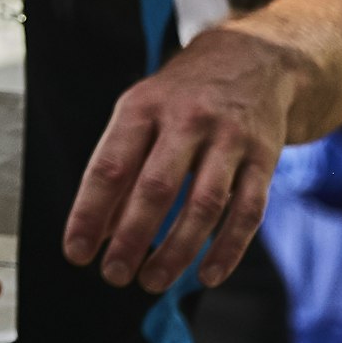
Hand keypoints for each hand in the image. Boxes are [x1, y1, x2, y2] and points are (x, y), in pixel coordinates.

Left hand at [61, 26, 304, 290]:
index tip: (77, 252)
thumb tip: (98, 231)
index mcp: (142, 108)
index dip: (90, 214)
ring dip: (177, 250)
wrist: (253, 60)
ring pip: (204, 205)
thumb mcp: (139, 114)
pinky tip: (208, 275)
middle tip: (114, 276)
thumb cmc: (181, 98)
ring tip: (152, 282)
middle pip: (156, 187)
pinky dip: (228, 248)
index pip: (109, 167)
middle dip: (132, 238)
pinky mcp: (264, 157)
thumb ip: (119, 167)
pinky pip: (248, 211)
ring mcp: (229, 138)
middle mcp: (186, 120)